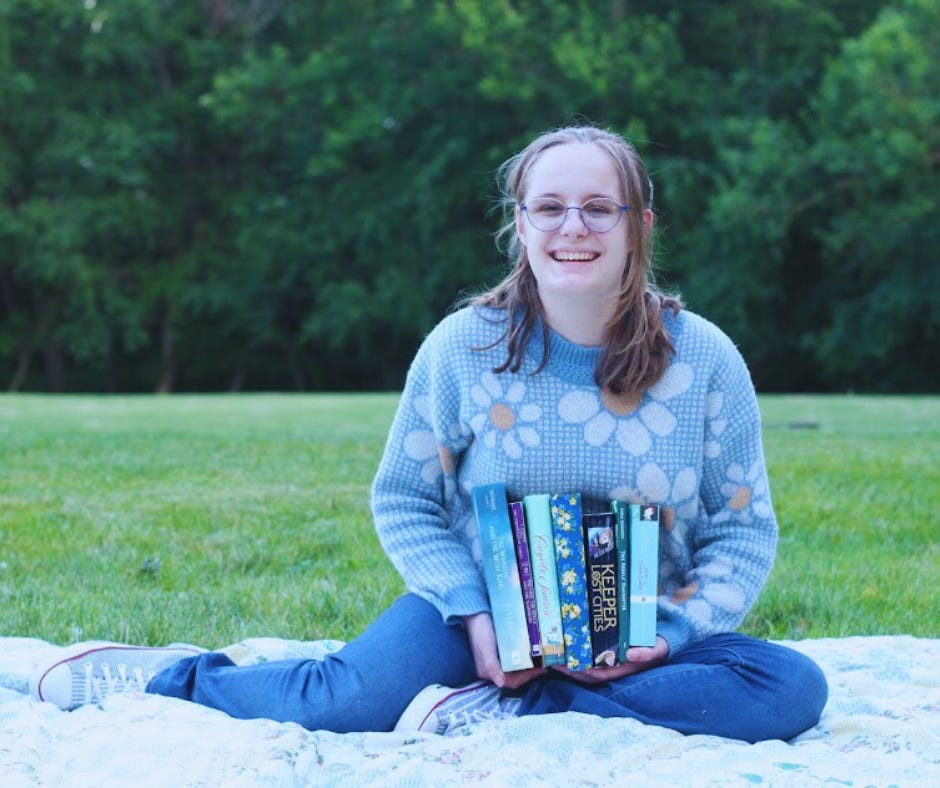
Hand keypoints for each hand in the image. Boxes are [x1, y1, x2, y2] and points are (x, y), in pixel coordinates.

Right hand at [462, 612, 546, 689]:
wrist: (475, 611)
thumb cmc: (479, 630)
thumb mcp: (485, 648)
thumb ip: (492, 666)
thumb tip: (500, 683)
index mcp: (488, 671)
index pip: (511, 681)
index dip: (526, 678)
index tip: (539, 669)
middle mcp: (493, 667)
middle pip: (515, 675)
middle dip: (530, 671)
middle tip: (543, 663)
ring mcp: (497, 657)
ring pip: (516, 666)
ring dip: (528, 663)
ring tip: (540, 656)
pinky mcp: (501, 648)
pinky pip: (515, 655)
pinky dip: (524, 654)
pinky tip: (532, 649)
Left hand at [552, 636, 669, 684]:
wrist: (661, 642)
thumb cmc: (656, 646)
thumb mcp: (656, 649)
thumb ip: (646, 653)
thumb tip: (631, 654)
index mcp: (623, 669)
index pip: (600, 675)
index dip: (584, 673)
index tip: (570, 667)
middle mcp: (614, 668)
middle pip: (588, 674)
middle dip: (572, 671)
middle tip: (555, 663)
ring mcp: (609, 663)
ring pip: (586, 669)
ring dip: (571, 666)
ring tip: (556, 658)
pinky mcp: (606, 655)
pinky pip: (589, 659)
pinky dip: (577, 658)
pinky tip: (566, 651)